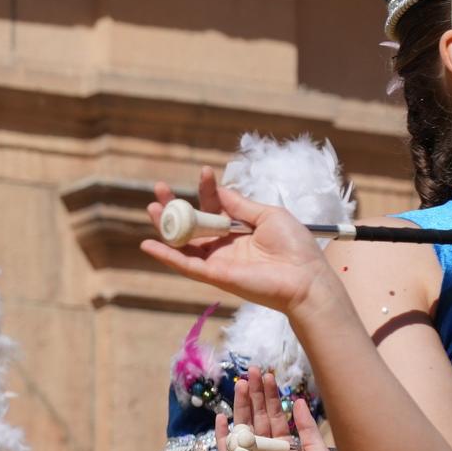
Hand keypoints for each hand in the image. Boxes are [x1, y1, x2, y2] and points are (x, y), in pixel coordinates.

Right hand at [141, 170, 336, 316]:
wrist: (304, 278)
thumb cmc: (294, 246)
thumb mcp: (269, 215)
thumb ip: (241, 205)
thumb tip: (219, 191)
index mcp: (238, 228)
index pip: (214, 206)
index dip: (207, 190)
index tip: (204, 172)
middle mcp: (223, 244)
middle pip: (192, 224)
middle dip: (175, 206)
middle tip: (159, 189)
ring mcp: (216, 260)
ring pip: (183, 242)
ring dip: (165, 226)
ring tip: (151, 207)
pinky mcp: (213, 275)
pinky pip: (184, 264)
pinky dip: (165, 255)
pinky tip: (148, 244)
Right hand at [217, 374, 333, 450]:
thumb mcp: (317, 450)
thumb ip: (306, 426)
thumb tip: (298, 400)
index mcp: (285, 445)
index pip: (275, 415)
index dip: (272, 396)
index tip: (268, 375)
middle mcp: (267, 450)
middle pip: (257, 417)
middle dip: (255, 394)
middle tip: (252, 371)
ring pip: (243, 428)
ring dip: (241, 406)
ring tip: (241, 384)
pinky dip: (223, 436)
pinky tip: (222, 418)